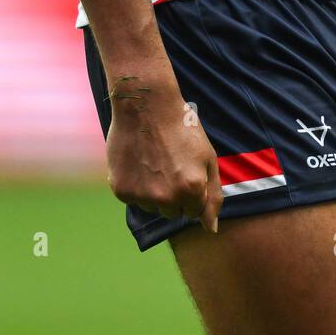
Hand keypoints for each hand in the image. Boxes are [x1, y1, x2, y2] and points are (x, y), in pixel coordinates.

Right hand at [105, 74, 222, 233]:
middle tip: (169, 163)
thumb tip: (211, 229)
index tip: (185, 169)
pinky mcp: (122, 191)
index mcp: (193, 189)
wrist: (145, 104)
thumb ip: (213, 196)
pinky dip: (135, 184)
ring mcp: (143, 196)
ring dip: (153, 191)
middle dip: (173, 194)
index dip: (191, 190)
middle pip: (172, 213)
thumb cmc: (181, 128)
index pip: (194, 212)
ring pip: (152, 207)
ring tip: (153, 160)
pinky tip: (138, 160)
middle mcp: (168, 197)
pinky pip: (133, 198)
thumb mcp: (207, 157)